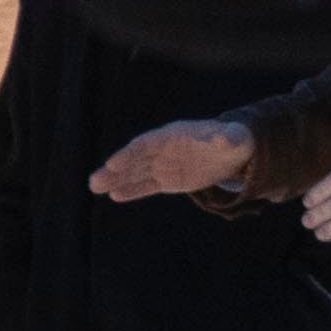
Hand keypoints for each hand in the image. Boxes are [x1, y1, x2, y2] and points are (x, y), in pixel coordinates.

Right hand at [90, 114, 260, 201]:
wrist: (235, 152)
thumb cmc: (233, 140)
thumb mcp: (233, 138)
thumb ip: (227, 138)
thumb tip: (224, 139)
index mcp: (173, 135)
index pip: (146, 144)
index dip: (130, 154)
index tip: (113, 164)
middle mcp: (164, 149)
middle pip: (135, 159)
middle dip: (116, 170)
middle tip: (94, 181)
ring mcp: (165, 164)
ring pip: (137, 173)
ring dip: (117, 180)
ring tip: (95, 187)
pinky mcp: (169, 179)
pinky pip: (148, 185)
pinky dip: (133, 190)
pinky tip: (116, 195)